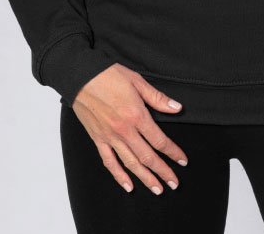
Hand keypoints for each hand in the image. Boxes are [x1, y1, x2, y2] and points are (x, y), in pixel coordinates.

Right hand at [72, 62, 188, 193]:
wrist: (80, 76)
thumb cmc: (108, 75)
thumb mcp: (137, 81)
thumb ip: (157, 98)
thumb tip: (177, 108)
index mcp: (137, 115)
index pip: (159, 140)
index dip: (173, 152)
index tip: (182, 161)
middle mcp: (124, 130)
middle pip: (148, 157)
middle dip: (163, 172)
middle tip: (174, 183)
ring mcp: (110, 137)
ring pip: (130, 163)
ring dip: (145, 178)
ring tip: (157, 189)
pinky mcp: (98, 139)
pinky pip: (109, 162)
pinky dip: (119, 176)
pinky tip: (128, 186)